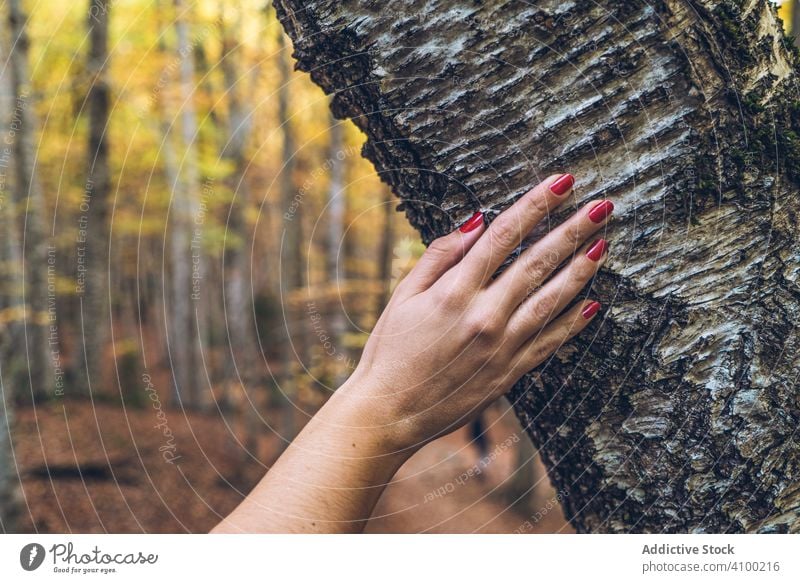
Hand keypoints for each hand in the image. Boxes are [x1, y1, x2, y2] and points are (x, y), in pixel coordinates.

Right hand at [338, 173, 612, 451]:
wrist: (390, 412)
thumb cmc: (390, 350)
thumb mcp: (403, 296)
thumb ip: (439, 256)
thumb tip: (475, 222)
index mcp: (454, 292)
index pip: (504, 236)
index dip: (535, 205)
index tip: (561, 182)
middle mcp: (484, 316)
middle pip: (537, 263)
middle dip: (572, 230)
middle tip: (602, 206)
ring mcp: (502, 346)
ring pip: (552, 300)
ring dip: (582, 270)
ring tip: (604, 243)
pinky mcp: (510, 372)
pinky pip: (550, 342)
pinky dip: (573, 322)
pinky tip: (593, 302)